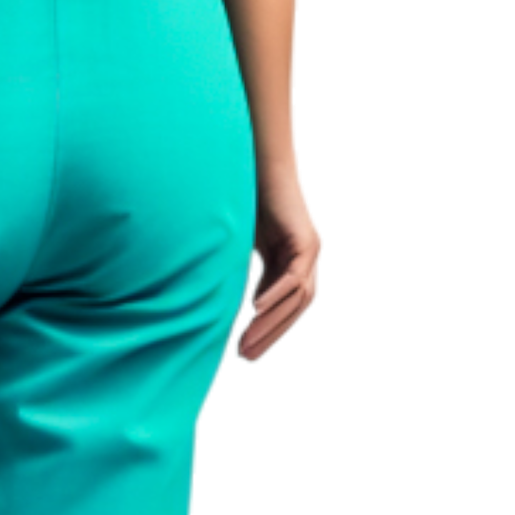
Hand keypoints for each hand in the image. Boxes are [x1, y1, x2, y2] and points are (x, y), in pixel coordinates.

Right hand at [235, 165, 321, 361]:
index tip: (247, 350)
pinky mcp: (306, 240)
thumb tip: (205, 289)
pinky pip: (293, 276)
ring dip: (272, 324)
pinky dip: (275, 296)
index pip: (285, 303)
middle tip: (247, 357)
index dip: (269, 329)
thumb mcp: (234, 238)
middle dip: (272, 334)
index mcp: (289, 258)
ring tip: (249, 345)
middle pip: (295, 307)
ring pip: (297, 298)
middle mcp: (305, 257)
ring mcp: (309, 249)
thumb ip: (230, 263)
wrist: (254, 158)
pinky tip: (255, 310)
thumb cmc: (239, 192)